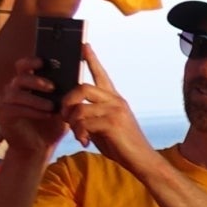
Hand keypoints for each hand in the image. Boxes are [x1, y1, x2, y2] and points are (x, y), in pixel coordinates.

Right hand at [0, 57, 65, 154]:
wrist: (39, 147)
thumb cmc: (51, 124)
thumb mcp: (62, 107)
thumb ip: (66, 94)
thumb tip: (78, 79)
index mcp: (26, 83)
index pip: (23, 66)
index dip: (31, 61)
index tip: (44, 61)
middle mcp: (13, 89)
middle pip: (20, 78)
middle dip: (36, 80)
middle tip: (52, 86)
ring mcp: (5, 101)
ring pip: (16, 94)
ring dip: (36, 99)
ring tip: (52, 106)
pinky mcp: (3, 114)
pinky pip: (15, 109)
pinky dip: (32, 111)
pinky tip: (45, 114)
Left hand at [60, 47, 151, 164]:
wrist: (142, 161)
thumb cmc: (121, 145)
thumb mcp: (103, 125)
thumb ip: (90, 114)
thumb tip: (68, 110)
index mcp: (115, 99)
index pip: (101, 74)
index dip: (91, 59)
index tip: (84, 45)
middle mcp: (116, 101)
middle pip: (82, 87)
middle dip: (67, 101)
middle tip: (64, 116)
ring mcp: (115, 111)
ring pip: (80, 107)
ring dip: (72, 122)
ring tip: (77, 134)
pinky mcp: (113, 123)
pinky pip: (84, 122)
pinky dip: (79, 133)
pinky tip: (84, 142)